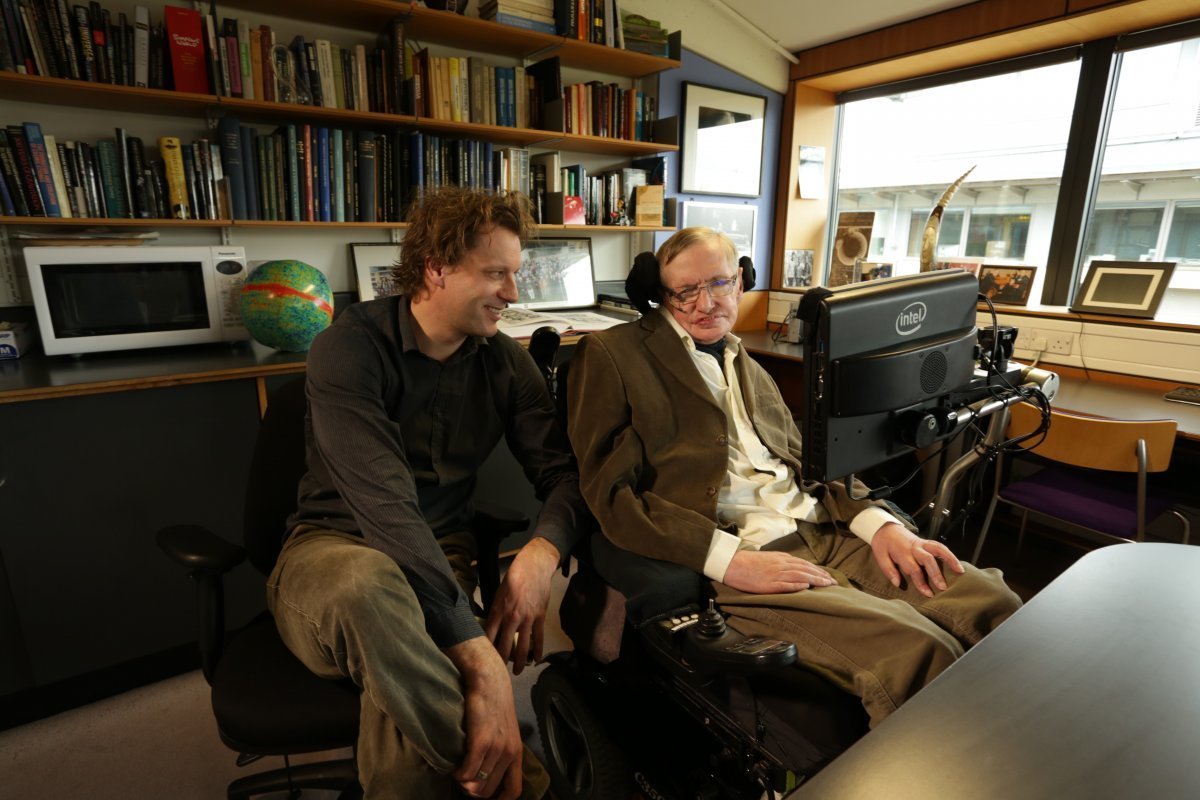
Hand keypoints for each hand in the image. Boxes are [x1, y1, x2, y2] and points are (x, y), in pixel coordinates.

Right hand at [446, 637, 523, 798]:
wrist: (488, 678)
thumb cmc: (493, 702)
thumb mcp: (505, 729)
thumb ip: (501, 749)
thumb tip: (487, 770)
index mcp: (517, 752)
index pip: (513, 791)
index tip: (483, 797)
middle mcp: (509, 753)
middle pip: (489, 791)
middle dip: (473, 792)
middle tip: (463, 782)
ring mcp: (496, 748)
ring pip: (476, 784)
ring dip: (463, 782)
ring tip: (456, 772)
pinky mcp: (481, 741)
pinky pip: (467, 772)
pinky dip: (458, 774)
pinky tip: (453, 767)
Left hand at [485, 536, 559, 674]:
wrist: (533, 567)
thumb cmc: (514, 577)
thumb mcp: (498, 593)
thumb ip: (495, 610)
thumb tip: (491, 625)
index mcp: (498, 610)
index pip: (489, 636)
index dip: (487, 650)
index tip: (484, 659)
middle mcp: (511, 617)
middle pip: (505, 645)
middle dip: (501, 660)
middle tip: (499, 672)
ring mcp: (526, 619)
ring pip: (522, 646)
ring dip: (519, 661)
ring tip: (516, 672)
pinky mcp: (539, 617)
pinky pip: (539, 638)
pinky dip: (538, 651)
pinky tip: (536, 660)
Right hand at [722, 549, 835, 593]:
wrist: (732, 564)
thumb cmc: (749, 563)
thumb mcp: (769, 558)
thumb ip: (783, 562)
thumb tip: (797, 567)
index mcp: (781, 559)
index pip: (805, 564)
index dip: (818, 570)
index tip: (829, 577)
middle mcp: (781, 565)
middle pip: (806, 569)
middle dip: (822, 576)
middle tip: (834, 583)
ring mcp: (775, 574)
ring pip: (799, 576)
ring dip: (814, 580)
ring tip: (827, 585)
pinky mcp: (768, 584)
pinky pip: (784, 584)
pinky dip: (796, 585)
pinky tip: (806, 587)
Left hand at [869, 523, 964, 597]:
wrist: (885, 527)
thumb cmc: (883, 544)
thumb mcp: (879, 556)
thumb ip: (888, 570)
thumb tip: (897, 583)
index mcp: (902, 551)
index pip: (913, 568)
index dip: (921, 582)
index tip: (928, 593)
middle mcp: (914, 547)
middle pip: (927, 559)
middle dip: (936, 574)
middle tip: (943, 587)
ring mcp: (922, 543)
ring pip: (938, 549)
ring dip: (950, 559)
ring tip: (960, 571)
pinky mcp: (926, 542)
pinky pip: (940, 546)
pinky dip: (950, 554)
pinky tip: (957, 563)